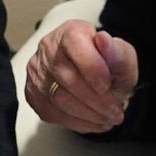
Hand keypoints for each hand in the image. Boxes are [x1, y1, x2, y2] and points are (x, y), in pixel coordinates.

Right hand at [26, 19, 137, 133]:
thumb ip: (117, 51)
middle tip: (115, 112)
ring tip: (107, 118)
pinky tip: (93, 121)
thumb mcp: (122, 55)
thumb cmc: (104, 63)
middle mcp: (49, 49)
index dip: (93, 69)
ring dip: (89, 115)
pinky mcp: (34, 95)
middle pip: (68, 79)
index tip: (108, 85)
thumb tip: (104, 42)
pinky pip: (54, 114)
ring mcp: (38, 73)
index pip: (75, 45)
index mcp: (71, 32)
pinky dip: (78, 123)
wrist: (92, 75)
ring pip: (60, 100)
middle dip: (98, 101)